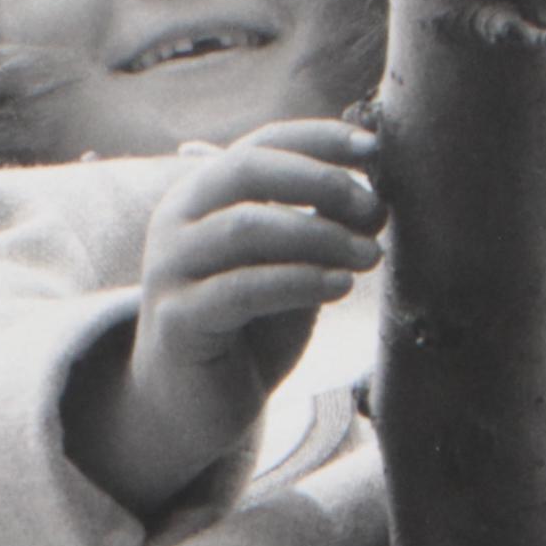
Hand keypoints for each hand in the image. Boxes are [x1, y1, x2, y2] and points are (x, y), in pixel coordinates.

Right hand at [65, 119, 382, 522]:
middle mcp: (177, 219)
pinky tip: (341, 287)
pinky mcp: (178, 320)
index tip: (375, 151)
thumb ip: (320, 225)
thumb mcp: (292, 265)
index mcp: (204, 192)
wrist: (197, 405)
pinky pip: (242, 289)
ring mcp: (170, 269)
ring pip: (246, 228)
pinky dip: (298, 281)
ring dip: (318, 236)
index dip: (319, 140)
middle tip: (374, 210)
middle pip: (249, 171)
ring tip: (369, 256)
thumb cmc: (250, 327)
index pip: (262, 143)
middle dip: (321, 182)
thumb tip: (374, 193)